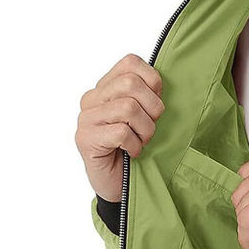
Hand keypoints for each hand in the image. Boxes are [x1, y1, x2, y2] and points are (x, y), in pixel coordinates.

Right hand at [75, 54, 164, 201]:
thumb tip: (163, 81)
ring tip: (141, 142)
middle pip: (131, 84)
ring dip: (145, 130)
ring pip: (128, 108)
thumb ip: (148, 96)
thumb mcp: (146, 118)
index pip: (130, 63)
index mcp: (106, 88)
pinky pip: (121, 132)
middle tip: (149, 128)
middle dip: (152, 108)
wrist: (120, 186)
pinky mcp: (86, 139)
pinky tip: (132, 153)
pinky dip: (134, 145)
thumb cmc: (134, 149)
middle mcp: (92, 99)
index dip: (153, 82)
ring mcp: (86, 119)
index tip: (154, 105)